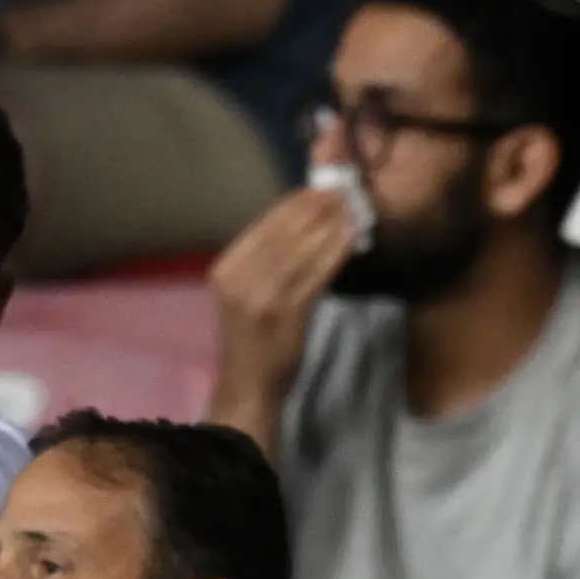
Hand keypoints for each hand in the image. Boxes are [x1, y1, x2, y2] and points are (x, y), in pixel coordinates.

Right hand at [210, 186, 358, 392]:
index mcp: (226, 267)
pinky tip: (352, 238)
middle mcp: (239, 276)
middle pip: (283, 230)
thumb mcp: (245, 295)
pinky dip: (336, 252)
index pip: (263, 225)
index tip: (316, 190)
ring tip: (352, 207)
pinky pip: (317, 273)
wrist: (249, 388)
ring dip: (330, 224)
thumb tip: (296, 228)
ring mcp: (262, 294)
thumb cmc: (252, 344)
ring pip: (301, 248)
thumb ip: (262, 264)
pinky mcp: (287, 311)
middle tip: (343, 191)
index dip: (292, 204)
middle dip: (315, 207)